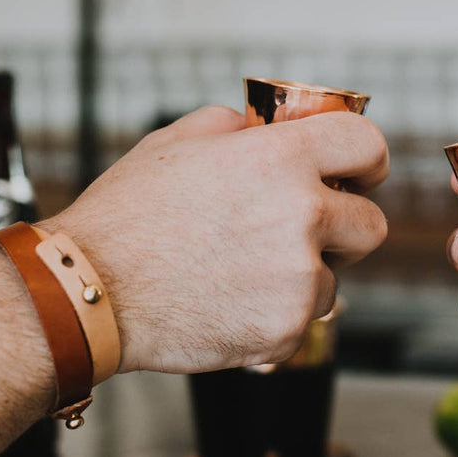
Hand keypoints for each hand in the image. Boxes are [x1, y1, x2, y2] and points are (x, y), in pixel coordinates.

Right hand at [51, 105, 388, 374]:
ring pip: (335, 277)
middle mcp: (301, 212)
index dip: (366, 162)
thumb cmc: (126, 216)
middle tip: (302, 234)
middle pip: (371, 223)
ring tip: (241, 274)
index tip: (358, 175)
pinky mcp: (285, 328)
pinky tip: (230, 304)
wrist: (85, 291)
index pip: (369, 144)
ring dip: (303, 278)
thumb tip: (264, 129)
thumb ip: (237, 128)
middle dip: (344, 229)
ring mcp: (297, 275)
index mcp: (281, 157)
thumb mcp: (178, 141)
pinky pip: (304, 320)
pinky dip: (276, 317)